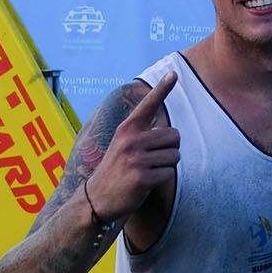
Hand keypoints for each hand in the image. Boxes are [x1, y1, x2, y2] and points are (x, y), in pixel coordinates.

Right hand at [89, 72, 180, 220]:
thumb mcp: (124, 145)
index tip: (174, 73)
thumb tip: (171, 132)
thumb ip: (142, 135)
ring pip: (175, 156)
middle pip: (174, 136)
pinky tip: (146, 183)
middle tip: (152, 159)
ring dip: (167, 165)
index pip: (148, 105)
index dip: (162, 89)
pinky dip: (162, 179)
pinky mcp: (142, 177)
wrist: (97, 199)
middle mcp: (131, 140)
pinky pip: (169, 173)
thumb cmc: (117, 170)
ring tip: (148, 170)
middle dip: (170, 148)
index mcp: (127, 129)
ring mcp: (136, 159)